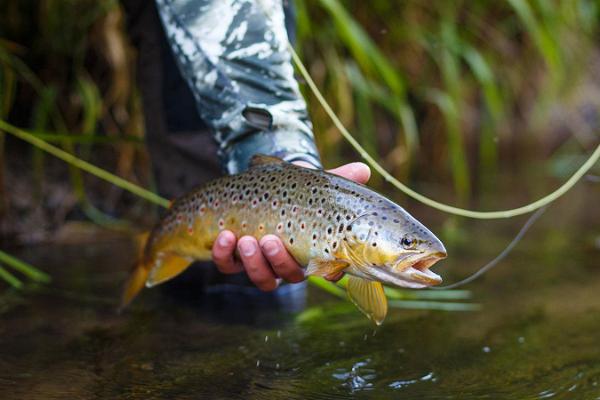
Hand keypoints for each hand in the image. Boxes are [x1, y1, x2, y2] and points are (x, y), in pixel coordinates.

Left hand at [211, 161, 370, 290]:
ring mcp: (261, 263)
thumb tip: (364, 169)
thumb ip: (337, 178)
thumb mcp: (312, 182)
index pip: (328, 270)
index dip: (329, 273)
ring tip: (246, 239)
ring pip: (261, 277)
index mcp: (312, 249)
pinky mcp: (233, 259)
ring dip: (253, 262)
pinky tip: (224, 236)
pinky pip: (227, 266)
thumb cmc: (291, 189)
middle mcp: (289, 262)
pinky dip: (224, 254)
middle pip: (289, 276)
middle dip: (278, 262)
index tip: (327, 270)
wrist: (257, 185)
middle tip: (270, 241)